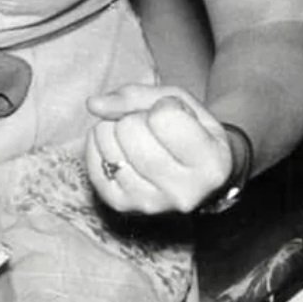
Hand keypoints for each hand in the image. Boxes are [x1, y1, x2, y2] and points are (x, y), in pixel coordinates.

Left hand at [86, 84, 233, 214]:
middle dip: (133, 116)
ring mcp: (151, 204)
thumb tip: (93, 104)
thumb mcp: (178, 101)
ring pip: (108, 144)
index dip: (163, 105)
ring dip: (112, 128)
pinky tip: (117, 146)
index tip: (175, 115)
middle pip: (130, 130)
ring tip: (135, 136)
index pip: (163, 117)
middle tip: (150, 125)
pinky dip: (98, 146)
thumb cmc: (190, 129)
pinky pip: (94, 166)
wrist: (197, 175)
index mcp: (210, 164)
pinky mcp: (123, 206)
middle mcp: (182, 192)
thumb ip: (135, 95)